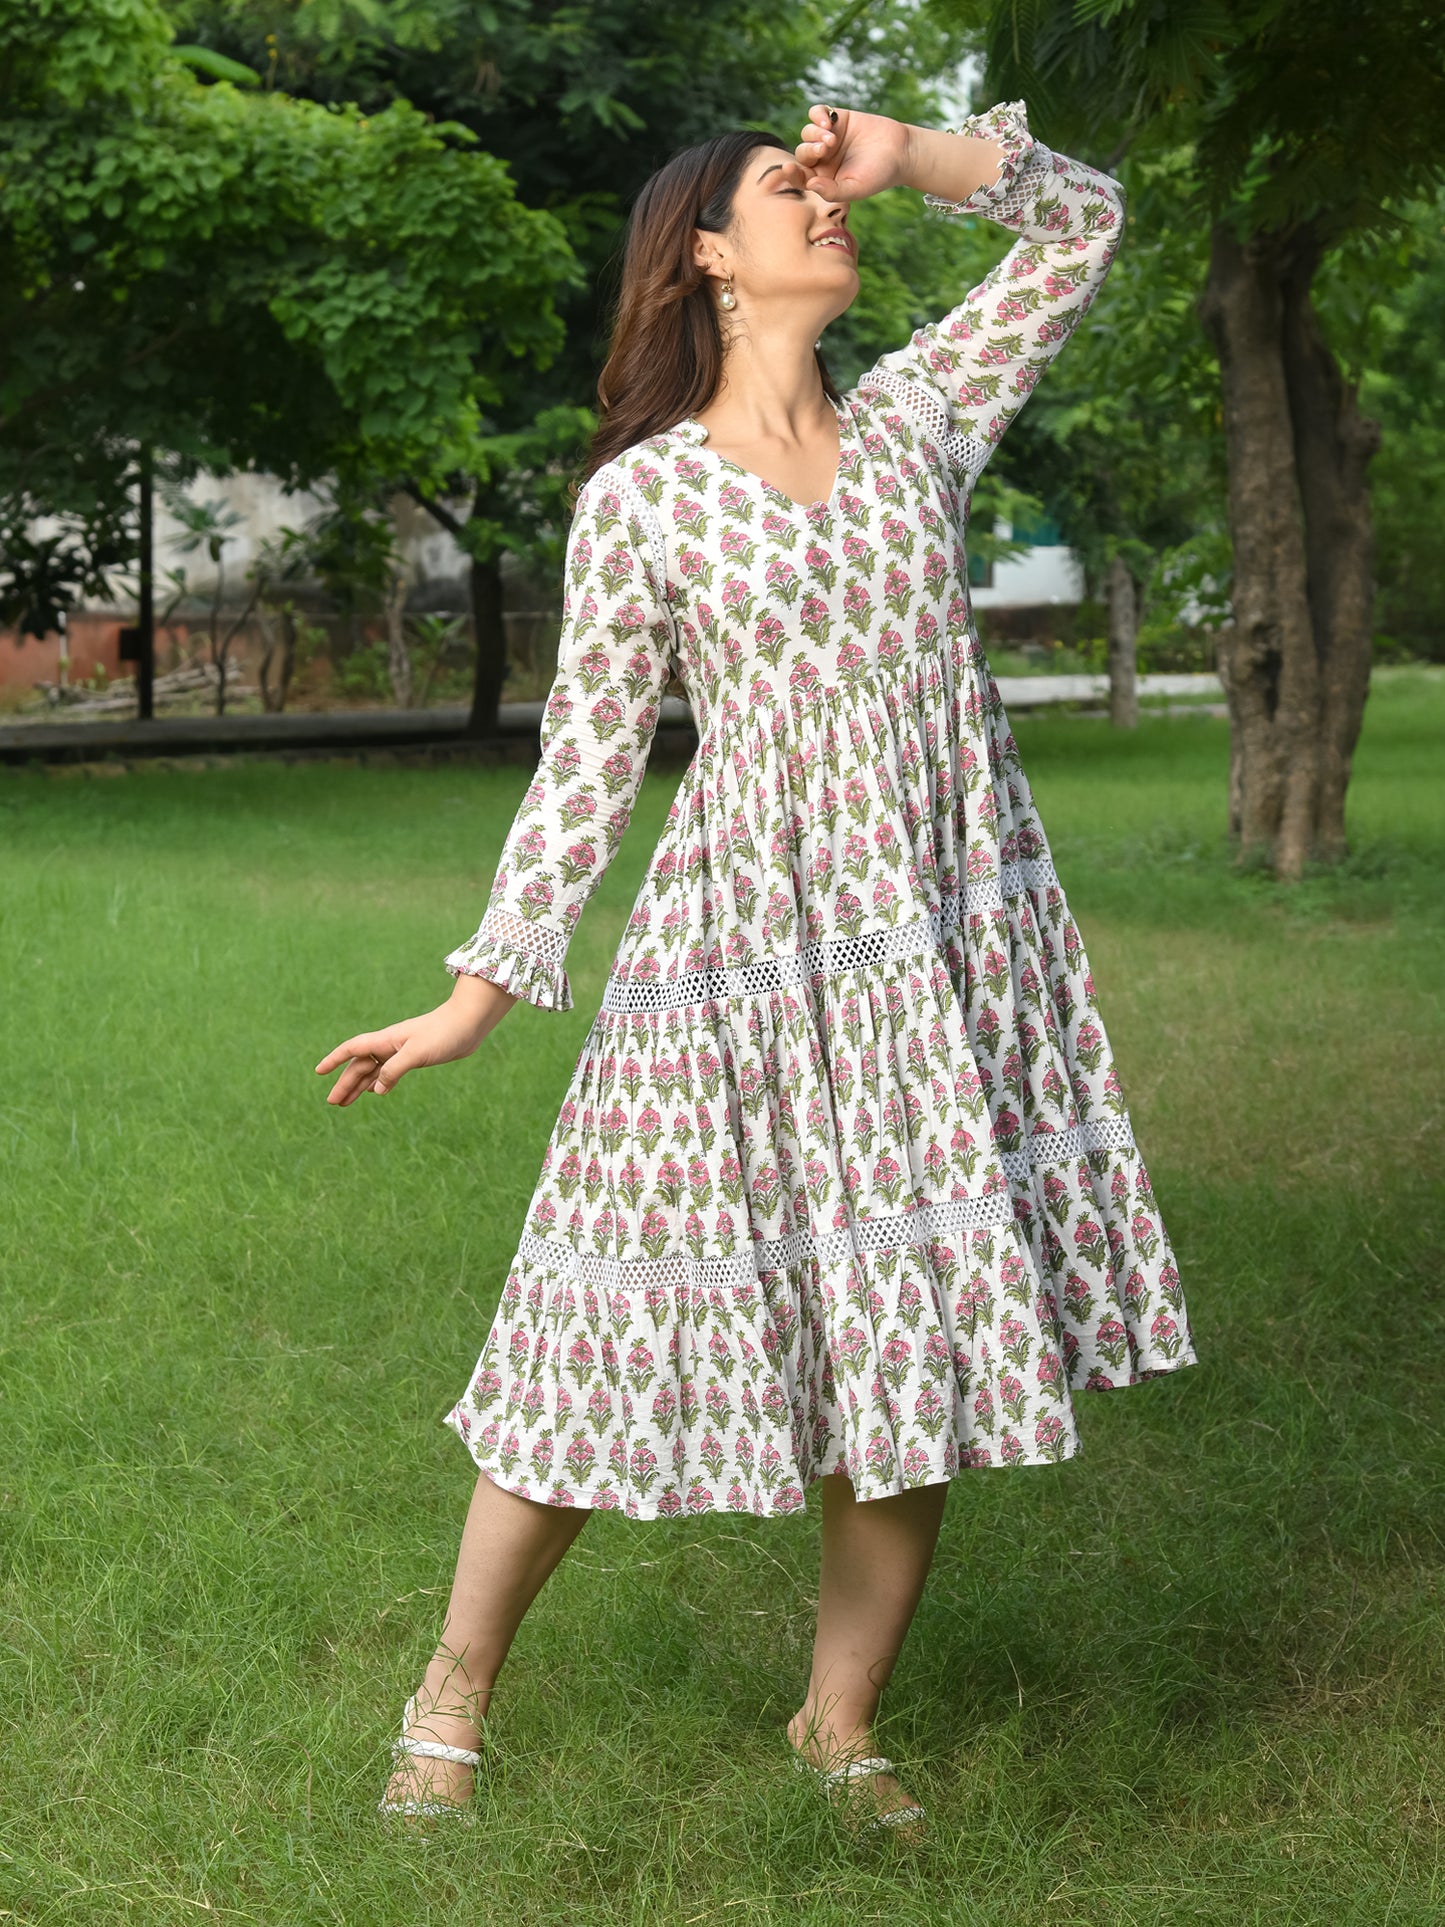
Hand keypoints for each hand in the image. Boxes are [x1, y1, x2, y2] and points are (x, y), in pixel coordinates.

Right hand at [314, 975, 513, 1105]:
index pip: (352, 1049)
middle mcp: (390, 1045)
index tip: (318, 1072)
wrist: (469, 1024)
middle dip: (344, 1083)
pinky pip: (388, 1072)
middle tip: (332, 1103)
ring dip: (359, 1085)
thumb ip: (394, 1070)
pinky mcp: (414, 1058)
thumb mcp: (417, 1053)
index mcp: (386, 1040)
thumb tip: (376, 1090)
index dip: (334, 1060)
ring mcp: (401, 1051)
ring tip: (345, 1103)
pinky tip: (374, 1092)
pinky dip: (378, 1082)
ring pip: (373, 1070)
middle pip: (360, 1065)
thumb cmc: (444, 1033)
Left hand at [792, 102, 911, 202]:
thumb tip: (810, 184)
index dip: (792, 173)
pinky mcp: (837, 118)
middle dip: (809, 150)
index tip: (788, 168)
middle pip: (802, 153)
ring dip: (815, 134)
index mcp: (824, 179)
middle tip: (826, 148)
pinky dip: (817, 115)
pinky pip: (816, 113)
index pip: (800, 177)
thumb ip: (832, 191)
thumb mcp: (856, 188)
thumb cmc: (879, 175)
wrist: (900, 151)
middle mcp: (823, 159)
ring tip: (833, 138)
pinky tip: (829, 121)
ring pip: (807, 133)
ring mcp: (829, 137)